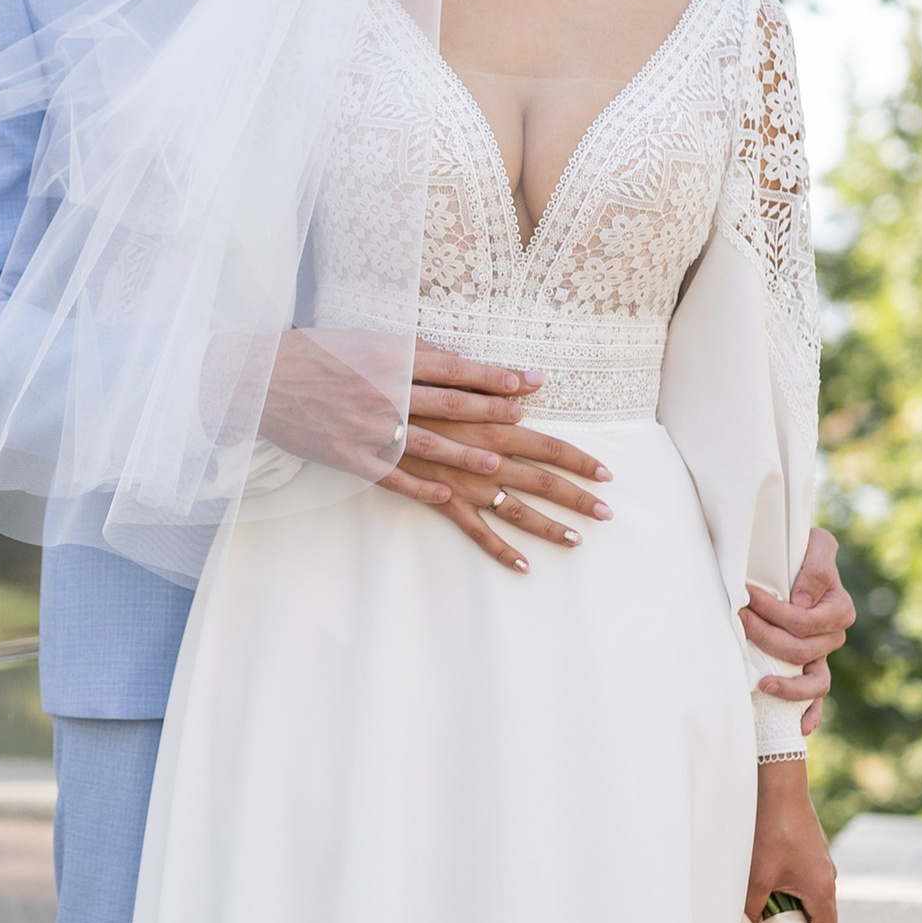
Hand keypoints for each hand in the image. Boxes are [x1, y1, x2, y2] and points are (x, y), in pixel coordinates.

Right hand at [380, 343, 610, 575]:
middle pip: (536, 477)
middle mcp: (472, 451)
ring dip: (544, 525)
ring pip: (507, 508)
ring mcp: (448, 477)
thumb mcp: (428, 359)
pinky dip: (494, 547)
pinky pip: (465, 527)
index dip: (576, 456)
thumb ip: (484, 374)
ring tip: (577, 540)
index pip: (543, 441)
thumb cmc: (371, 368)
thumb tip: (534, 379)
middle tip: (609, 511)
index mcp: (480, 417)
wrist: (312, 394)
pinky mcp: (425, 495)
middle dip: (575, 495)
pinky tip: (520, 563)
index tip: (607, 472)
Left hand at [741, 526, 853, 737]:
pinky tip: (801, 728)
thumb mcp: (815, 544)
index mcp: (838, 608)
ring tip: (762, 683)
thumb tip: (801, 601)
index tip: (744, 595)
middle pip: (801, 650)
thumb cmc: (801, 549)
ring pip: (814, 681)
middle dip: (765, 637)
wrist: (793, 559)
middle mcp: (834, 635)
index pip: (803, 620)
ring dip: (787, 685)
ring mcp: (823, 656)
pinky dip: (811, 714)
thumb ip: (817, 566)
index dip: (773, 611)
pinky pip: (817, 698)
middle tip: (737, 621)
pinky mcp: (811, 669)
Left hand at [747, 761, 836, 922]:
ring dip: (789, 909)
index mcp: (822, 889)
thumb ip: (751, 908)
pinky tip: (765, 884)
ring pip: (809, 898)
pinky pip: (805, 880)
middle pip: (818, 917)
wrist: (779, 787)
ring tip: (762, 912)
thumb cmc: (771, 831)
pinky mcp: (811, 850)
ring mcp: (821, 862)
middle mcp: (828, 877)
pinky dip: (789, 890)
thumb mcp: (757, 876)